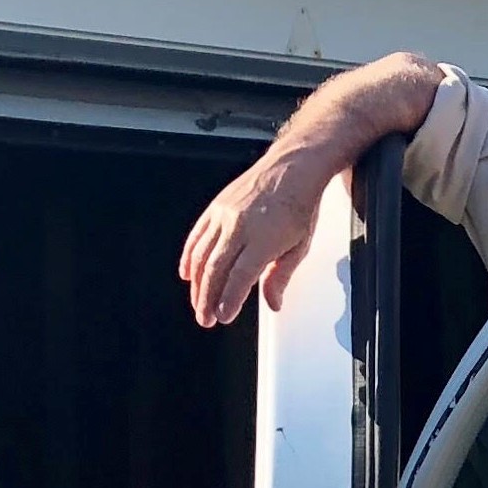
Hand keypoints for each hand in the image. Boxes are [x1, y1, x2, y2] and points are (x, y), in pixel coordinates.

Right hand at [179, 153, 324, 327]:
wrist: (292, 168)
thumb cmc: (299, 206)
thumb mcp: (300, 248)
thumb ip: (281, 277)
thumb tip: (273, 304)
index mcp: (262, 240)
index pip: (239, 277)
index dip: (228, 300)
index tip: (222, 316)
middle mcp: (239, 226)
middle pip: (216, 269)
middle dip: (207, 298)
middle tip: (205, 318)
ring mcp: (224, 214)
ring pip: (202, 254)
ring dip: (197, 283)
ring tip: (198, 303)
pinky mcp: (216, 206)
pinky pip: (197, 235)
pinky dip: (190, 256)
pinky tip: (188, 273)